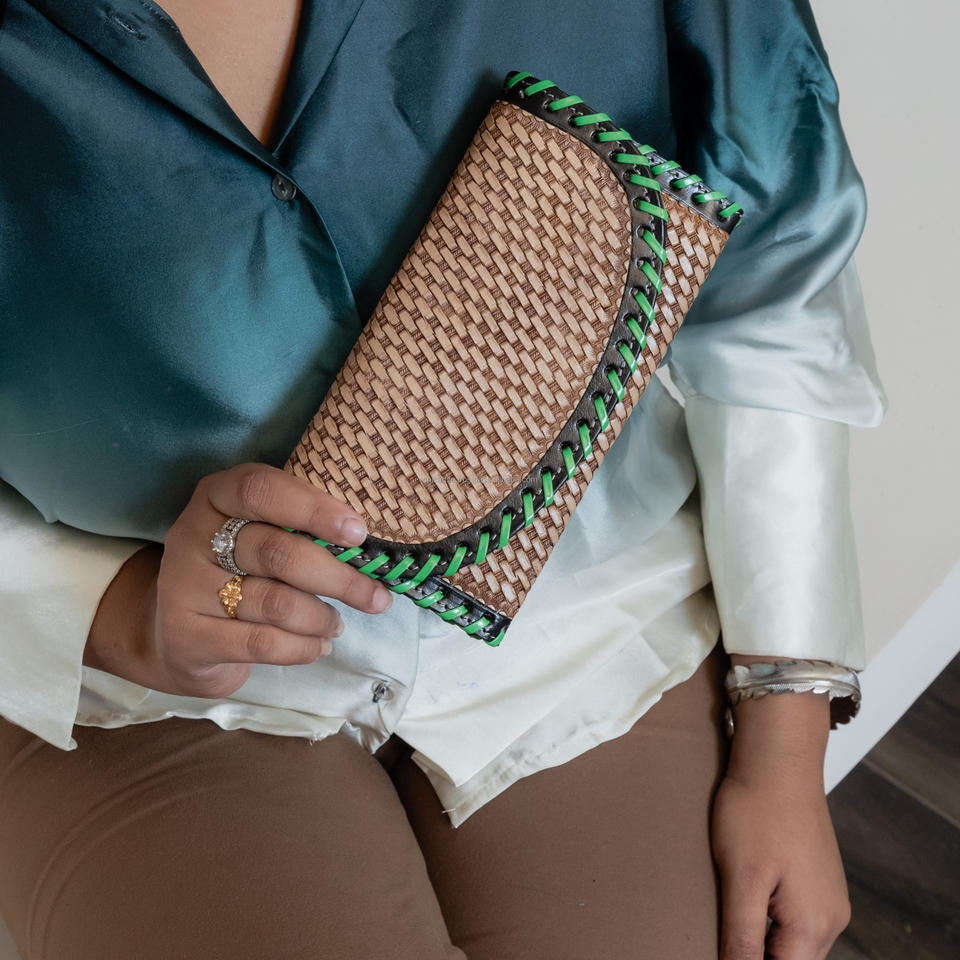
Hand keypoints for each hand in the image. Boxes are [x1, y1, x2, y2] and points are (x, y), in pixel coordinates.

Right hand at [84, 462, 392, 697]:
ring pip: (274, 602)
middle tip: (376, 596)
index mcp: (215, 496)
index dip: (313, 508)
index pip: (261, 489)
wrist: (177, 633)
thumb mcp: (259, 533)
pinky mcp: (187, 636)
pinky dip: (301, 647)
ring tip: (338, 623)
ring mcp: (185, 587)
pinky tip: (319, 645)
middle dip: (338, 577)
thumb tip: (369, 547)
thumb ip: (300, 528)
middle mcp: (193, 536)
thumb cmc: (239, 571)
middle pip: (277, 552)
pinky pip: (260, 643)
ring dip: (320, 617)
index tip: (358, 533)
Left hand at [712, 688, 850, 958]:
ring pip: (792, 940)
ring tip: (728, 909)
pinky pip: (794, 914)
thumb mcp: (741, 878)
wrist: (778, 756)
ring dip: (761, 935)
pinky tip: (745, 893)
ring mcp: (828, 897)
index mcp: (813, 927)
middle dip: (754, 953)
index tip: (722, 948)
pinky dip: (769, 914)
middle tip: (720, 926)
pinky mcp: (818, 877)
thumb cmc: (756, 810)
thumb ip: (742, 938)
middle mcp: (831, 919)